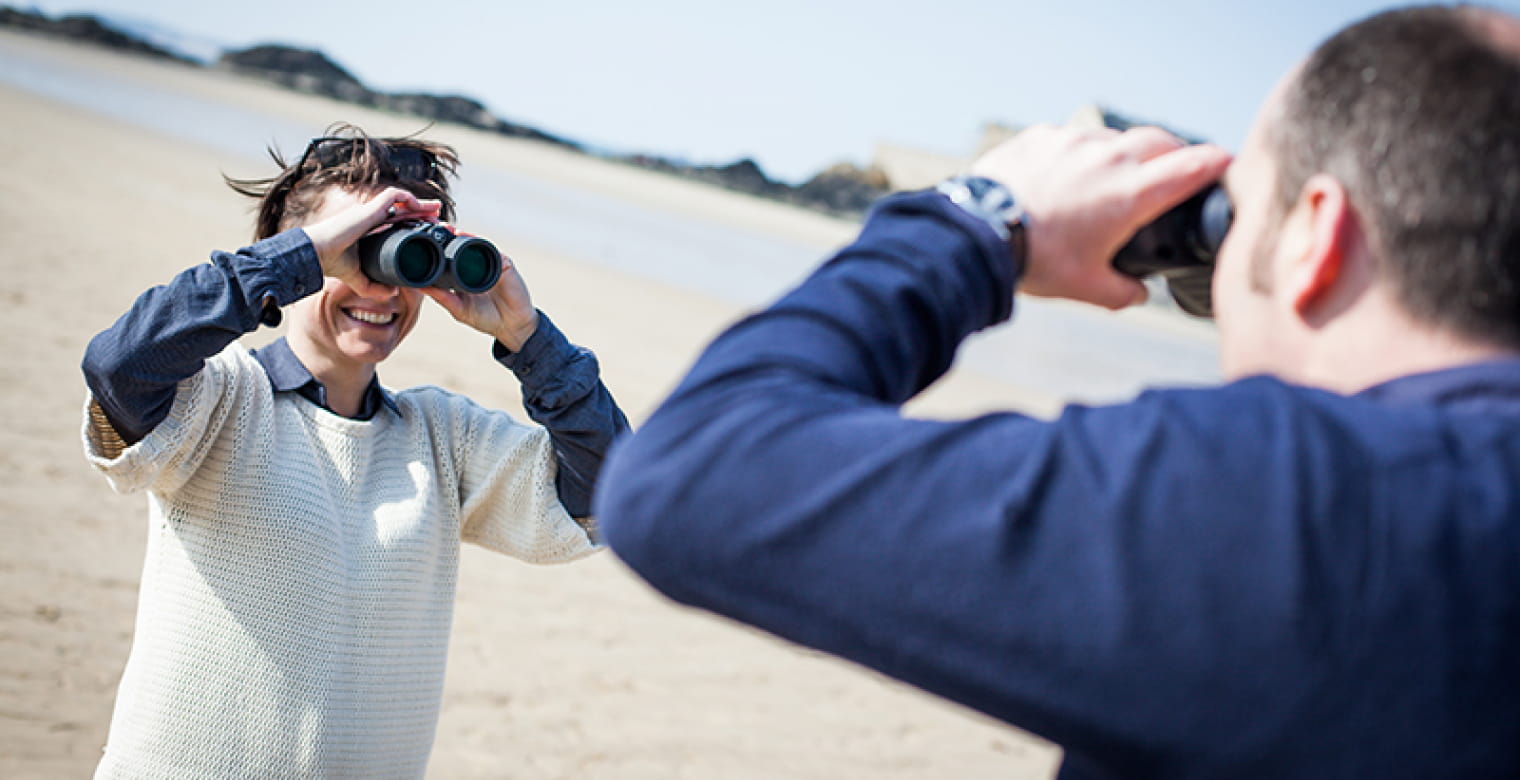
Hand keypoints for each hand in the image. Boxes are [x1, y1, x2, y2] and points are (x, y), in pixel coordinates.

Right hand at [301, 186, 441, 296]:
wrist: (317, 253)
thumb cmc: (331, 263)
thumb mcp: (357, 279)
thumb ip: (373, 287)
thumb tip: (393, 293)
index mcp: (368, 230)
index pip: (395, 224)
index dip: (412, 225)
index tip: (428, 231)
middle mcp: (370, 218)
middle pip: (402, 211)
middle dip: (422, 212)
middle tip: (439, 218)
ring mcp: (370, 212)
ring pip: (401, 201)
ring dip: (420, 203)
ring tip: (436, 209)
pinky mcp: (369, 209)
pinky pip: (393, 195)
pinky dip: (408, 198)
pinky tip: (419, 206)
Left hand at [422, 232, 538, 350]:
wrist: (512, 326)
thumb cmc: (485, 319)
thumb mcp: (459, 309)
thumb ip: (442, 297)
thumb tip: (419, 286)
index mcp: (462, 276)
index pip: (448, 258)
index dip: (438, 250)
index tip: (423, 242)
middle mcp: (476, 267)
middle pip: (461, 246)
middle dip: (449, 236)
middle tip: (437, 228)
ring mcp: (490, 263)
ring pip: (475, 244)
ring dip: (464, 236)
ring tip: (451, 231)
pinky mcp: (504, 263)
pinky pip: (491, 250)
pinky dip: (481, 245)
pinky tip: (471, 241)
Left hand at [970, 125, 1231, 308]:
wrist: (977, 234)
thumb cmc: (1035, 261)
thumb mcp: (1085, 287)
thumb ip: (1122, 293)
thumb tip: (1137, 294)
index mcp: (1132, 193)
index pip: (1195, 166)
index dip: (1218, 164)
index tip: (1226, 165)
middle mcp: (1110, 157)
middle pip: (1162, 140)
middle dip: (1177, 153)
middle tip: (1177, 170)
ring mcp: (1075, 141)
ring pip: (1115, 137)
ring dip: (1124, 153)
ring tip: (1116, 176)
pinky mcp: (1042, 136)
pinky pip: (1072, 138)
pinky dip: (1080, 153)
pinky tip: (1069, 174)